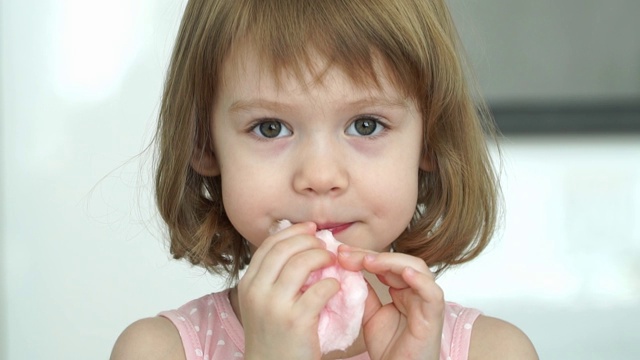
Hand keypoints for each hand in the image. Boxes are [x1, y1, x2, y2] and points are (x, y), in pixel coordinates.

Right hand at [238, 222, 339, 359]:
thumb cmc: (273, 337)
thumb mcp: (262, 303)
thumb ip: (273, 277)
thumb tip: (298, 244)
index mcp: (248, 284)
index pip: (269, 245)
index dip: (292, 231)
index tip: (311, 228)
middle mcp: (256, 292)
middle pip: (284, 249)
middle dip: (308, 240)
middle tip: (324, 244)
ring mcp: (274, 306)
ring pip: (301, 263)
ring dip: (322, 257)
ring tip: (332, 261)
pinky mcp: (295, 321)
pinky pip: (319, 290)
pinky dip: (331, 284)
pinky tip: (335, 288)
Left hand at [337, 246, 444, 359]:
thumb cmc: (390, 350)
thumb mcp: (369, 315)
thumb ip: (364, 293)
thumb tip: (347, 269)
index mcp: (402, 289)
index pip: (385, 264)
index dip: (363, 256)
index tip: (340, 254)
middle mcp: (416, 291)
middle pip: (398, 262)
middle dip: (371, 255)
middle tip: (346, 255)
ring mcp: (426, 302)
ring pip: (417, 269)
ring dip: (391, 262)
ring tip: (368, 260)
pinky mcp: (434, 316)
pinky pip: (432, 293)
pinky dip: (420, 281)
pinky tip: (404, 273)